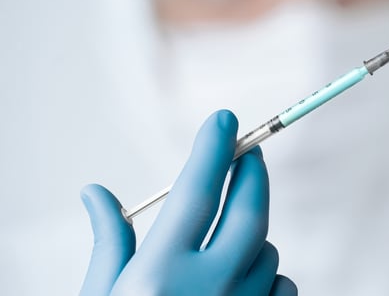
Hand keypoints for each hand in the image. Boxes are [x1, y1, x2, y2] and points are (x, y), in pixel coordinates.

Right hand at [79, 110, 296, 294]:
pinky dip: (268, 276)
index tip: (225, 119)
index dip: (213, 150)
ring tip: (222, 245)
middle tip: (247, 152)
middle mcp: (207, 291)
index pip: (195, 194)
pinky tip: (241, 282)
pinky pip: (282, 286)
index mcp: (158, 277)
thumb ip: (109, 244)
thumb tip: (96, 193)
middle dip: (252, 173)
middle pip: (248, 212)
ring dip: (250, 236)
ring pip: (267, 251)